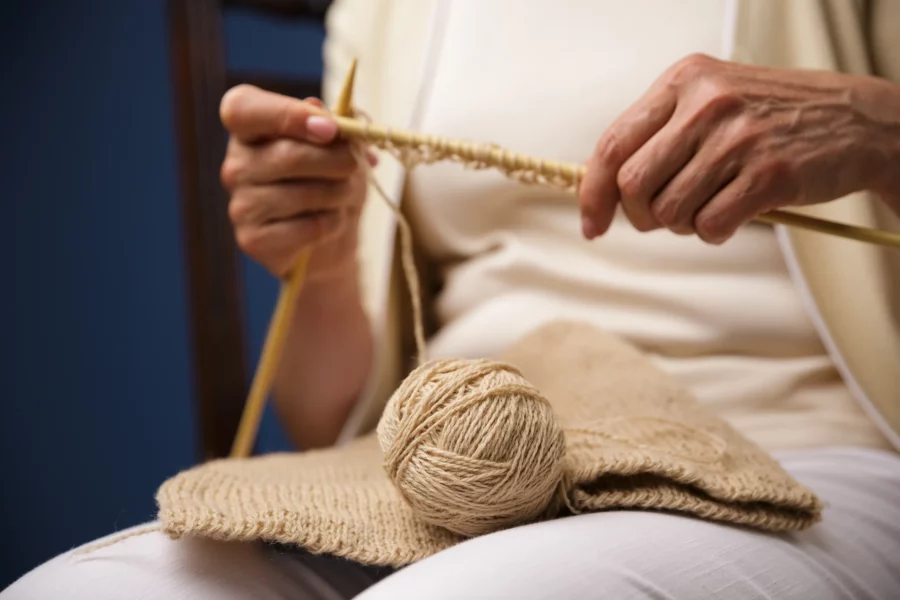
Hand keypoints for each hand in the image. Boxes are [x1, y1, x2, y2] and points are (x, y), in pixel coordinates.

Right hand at [220, 85, 374, 279]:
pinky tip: (332, 221)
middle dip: (337, 160)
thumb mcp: (341, 145)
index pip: (241, 109)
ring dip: (340, 193)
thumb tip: (319, 110)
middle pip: (288, 155)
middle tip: (355, 165)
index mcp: (247, 128)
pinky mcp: (253, 240)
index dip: (287, 115)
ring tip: (346, 194)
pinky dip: (333, 223)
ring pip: (302, 194)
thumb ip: (332, 123)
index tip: (329, 128)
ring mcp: (240, 205)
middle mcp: (235, 165)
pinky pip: (307, 227)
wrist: (329, 239)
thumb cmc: (331, 180)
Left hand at [578, 53, 899, 243]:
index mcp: (683, 81)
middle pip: (634, 185)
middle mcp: (707, 104)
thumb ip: (657, 133)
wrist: (856, 119)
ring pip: (670, 211)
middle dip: (639, 216)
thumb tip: (598, 183)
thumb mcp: (710, 100)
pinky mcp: (769, 173)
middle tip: (662, 219)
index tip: (592, 225)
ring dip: (681, 226)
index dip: (593, 193)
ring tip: (707, 209)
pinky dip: (712, 234)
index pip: (614, 145)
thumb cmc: (770, 116)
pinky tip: (732, 217)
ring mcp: (739, 138)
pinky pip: (709, 225)